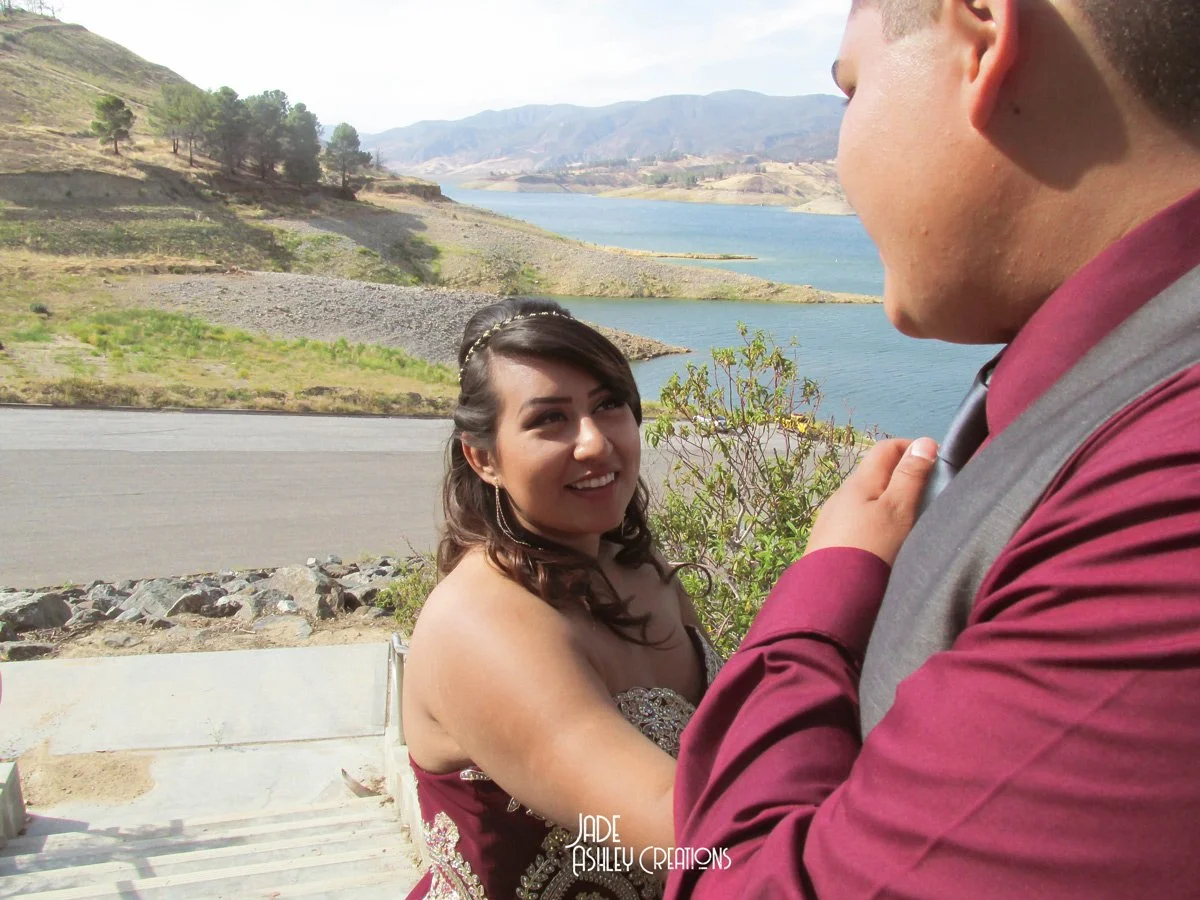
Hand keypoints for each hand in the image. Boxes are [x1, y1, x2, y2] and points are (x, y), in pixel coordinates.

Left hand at [804, 438, 937, 565]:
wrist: (831, 597)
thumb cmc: (871, 549)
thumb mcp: (898, 510)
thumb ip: (910, 476)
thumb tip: (923, 442)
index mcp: (859, 482)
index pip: (886, 448)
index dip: (913, 449)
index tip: (936, 465)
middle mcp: (841, 495)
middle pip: (876, 473)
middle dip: (903, 476)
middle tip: (929, 496)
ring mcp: (832, 519)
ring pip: (866, 498)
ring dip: (890, 500)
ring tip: (911, 521)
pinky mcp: (829, 541)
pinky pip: (857, 520)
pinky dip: (876, 520)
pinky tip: (886, 542)